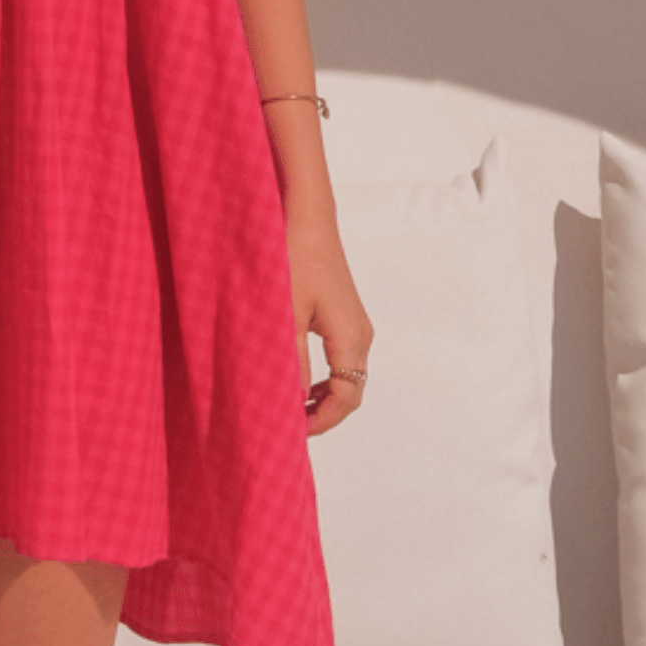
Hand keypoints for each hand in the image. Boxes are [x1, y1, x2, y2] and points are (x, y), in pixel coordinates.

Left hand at [286, 202, 372, 437]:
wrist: (304, 213)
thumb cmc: (293, 257)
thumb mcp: (285, 316)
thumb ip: (289, 362)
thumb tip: (290, 402)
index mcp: (351, 339)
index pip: (347, 399)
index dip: (321, 422)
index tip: (290, 432)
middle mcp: (359, 334)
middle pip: (349, 391)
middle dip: (321, 413)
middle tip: (286, 424)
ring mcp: (353, 322)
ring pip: (343, 375)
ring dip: (319, 394)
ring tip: (287, 404)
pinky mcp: (340, 312)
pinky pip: (337, 357)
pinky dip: (320, 375)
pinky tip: (294, 375)